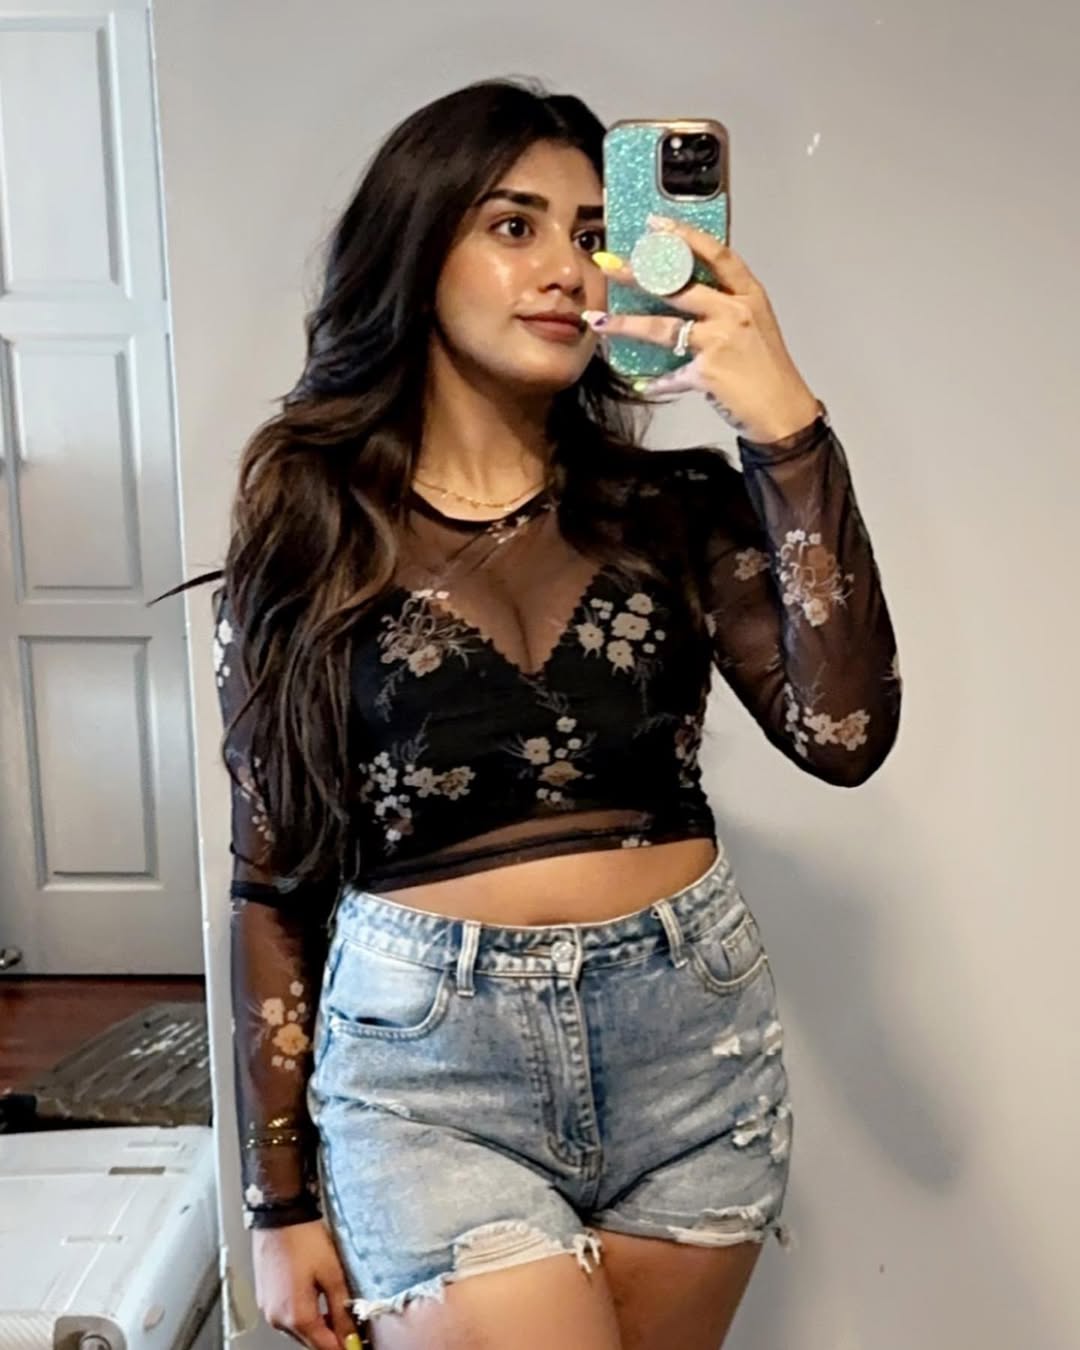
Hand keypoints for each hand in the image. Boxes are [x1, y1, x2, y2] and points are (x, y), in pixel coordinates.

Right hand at [252, 1220, 365, 1349]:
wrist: (279, 1216)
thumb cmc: (305, 1240)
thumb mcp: (332, 1274)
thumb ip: (341, 1309)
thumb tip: (351, 1335)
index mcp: (297, 1316)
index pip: (325, 1347)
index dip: (344, 1347)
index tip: (357, 1344)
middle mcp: (278, 1319)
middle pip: (310, 1342)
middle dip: (331, 1338)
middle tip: (350, 1327)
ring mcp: (268, 1310)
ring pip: (298, 1331)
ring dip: (316, 1327)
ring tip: (334, 1309)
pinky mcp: (264, 1300)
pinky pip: (286, 1318)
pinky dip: (302, 1316)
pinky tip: (315, 1300)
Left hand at [586, 216, 820, 442]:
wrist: (784, 410)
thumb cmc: (769, 369)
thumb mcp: (755, 324)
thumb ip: (725, 305)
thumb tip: (686, 293)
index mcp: (748, 295)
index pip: (715, 254)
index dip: (685, 236)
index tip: (656, 225)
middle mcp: (734, 312)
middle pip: (677, 286)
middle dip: (637, 274)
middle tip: (608, 265)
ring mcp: (720, 341)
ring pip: (662, 328)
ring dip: (625, 325)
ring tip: (598, 321)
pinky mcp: (707, 373)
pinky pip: (671, 376)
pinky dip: (656, 383)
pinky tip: (642, 384)